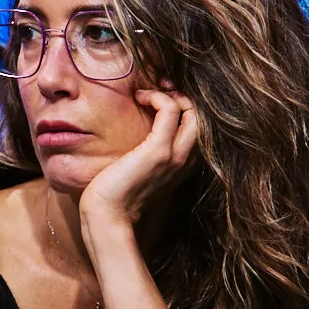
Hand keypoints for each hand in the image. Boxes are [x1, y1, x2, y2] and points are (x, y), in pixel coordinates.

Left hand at [79, 85, 199, 231]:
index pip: (197, 129)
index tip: (159, 98)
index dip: (183, 108)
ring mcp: (175, 156)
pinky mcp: (158, 150)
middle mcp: (185, 161)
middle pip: (201, 118)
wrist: (108, 217)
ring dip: (172, 95)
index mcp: (182, 166)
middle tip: (158, 91)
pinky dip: (157, 97)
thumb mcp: (137, 169)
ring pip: (192, 112)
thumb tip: (136, 129)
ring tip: (148, 94)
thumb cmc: (115, 194)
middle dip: (183, 98)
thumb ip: (145, 153)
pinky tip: (140, 98)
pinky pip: (170, 110)